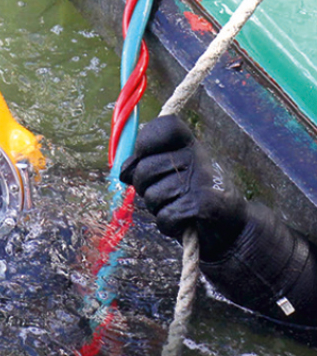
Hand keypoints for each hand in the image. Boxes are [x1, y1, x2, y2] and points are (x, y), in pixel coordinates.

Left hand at [119, 115, 246, 259]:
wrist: (231, 228)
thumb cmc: (193, 197)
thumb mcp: (169, 174)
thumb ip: (145, 166)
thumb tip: (124, 171)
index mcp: (189, 144)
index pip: (163, 126)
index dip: (145, 143)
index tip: (146, 158)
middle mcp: (196, 157)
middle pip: (143, 169)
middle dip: (145, 188)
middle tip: (168, 194)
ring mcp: (200, 180)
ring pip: (151, 196)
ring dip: (159, 209)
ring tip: (179, 206)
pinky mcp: (202, 205)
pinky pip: (164, 217)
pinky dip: (169, 225)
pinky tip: (184, 222)